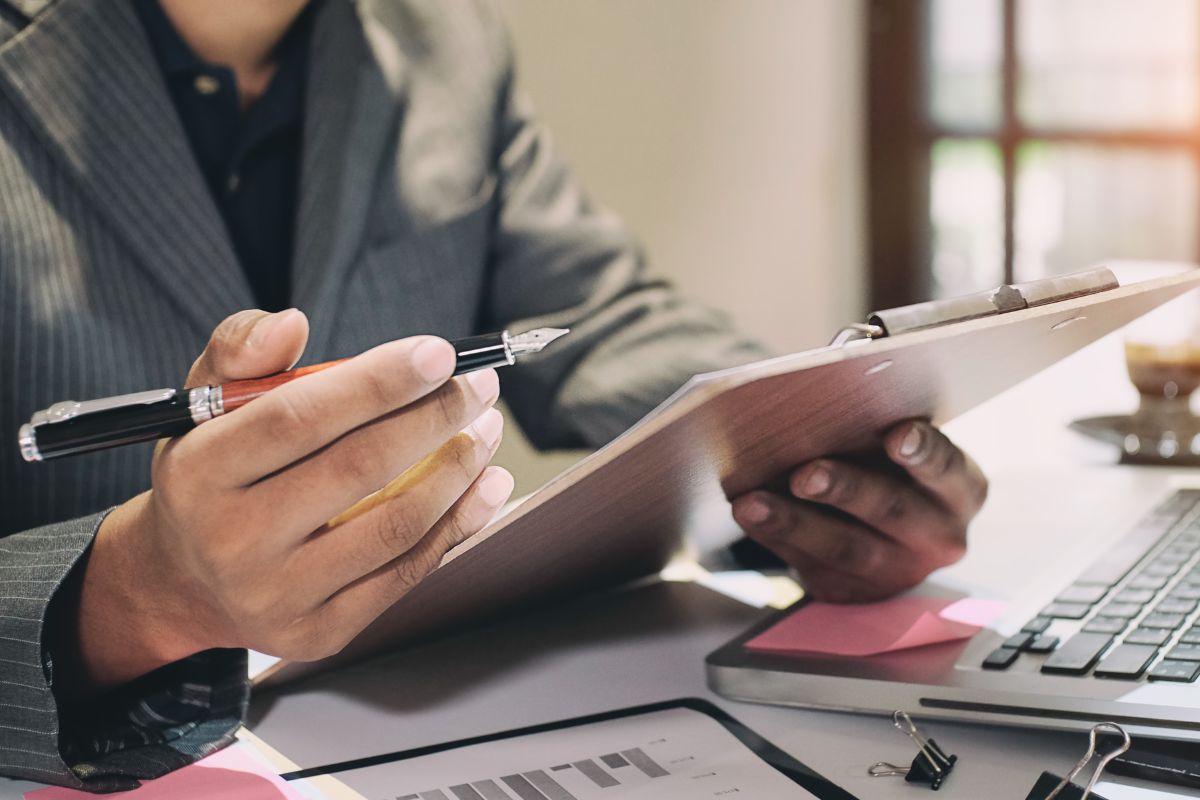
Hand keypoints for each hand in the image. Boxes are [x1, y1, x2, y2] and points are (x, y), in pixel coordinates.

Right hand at [63, 310, 513, 690]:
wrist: (185, 581)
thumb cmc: (212, 474)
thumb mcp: (202, 402)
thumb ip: (241, 349)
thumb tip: (292, 323)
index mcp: (199, 472)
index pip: (298, 418)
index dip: (378, 382)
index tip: (440, 353)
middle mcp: (233, 540)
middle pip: (359, 468)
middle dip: (436, 418)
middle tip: (479, 385)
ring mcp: (278, 595)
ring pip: (396, 525)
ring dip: (460, 470)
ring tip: (487, 429)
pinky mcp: (320, 631)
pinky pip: (407, 573)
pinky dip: (459, 523)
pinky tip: (486, 485)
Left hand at [730, 421, 986, 602]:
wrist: (881, 527)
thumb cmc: (887, 466)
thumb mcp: (896, 446)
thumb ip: (875, 427)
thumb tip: (818, 400)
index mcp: (961, 489)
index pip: (947, 468)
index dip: (923, 452)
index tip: (898, 435)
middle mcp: (938, 536)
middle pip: (890, 510)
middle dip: (845, 490)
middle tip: (805, 474)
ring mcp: (898, 571)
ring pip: (845, 548)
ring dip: (795, 523)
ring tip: (754, 504)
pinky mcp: (854, 592)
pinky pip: (812, 566)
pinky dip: (776, 538)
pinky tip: (750, 517)